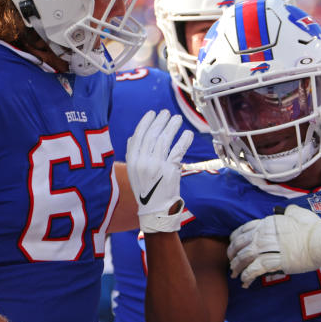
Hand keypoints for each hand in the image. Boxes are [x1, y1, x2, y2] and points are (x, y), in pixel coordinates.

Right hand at [126, 109, 193, 232]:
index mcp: (132, 161)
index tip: (152, 113)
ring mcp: (156, 166)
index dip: (146, 122)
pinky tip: (187, 133)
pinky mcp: (170, 170)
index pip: (139, 136)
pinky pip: (178, 151)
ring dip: (172, 127)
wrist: (154, 209)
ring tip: (177, 119)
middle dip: (160, 121)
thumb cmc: (146, 189)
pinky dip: (183, 140)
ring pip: (165, 140)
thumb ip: (133, 154)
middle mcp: (143, 161)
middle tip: (166, 113)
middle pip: (152, 135)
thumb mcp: (134, 172)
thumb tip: (133, 137)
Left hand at [227, 204, 320, 287]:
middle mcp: (264, 234)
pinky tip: (246, 281)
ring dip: (237, 267)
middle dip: (232, 254)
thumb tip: (287, 210)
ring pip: (244, 257)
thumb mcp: (299, 213)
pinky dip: (248, 276)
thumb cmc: (313, 227)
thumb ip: (289, 212)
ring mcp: (268, 248)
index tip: (232, 246)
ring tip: (235, 275)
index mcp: (268, 222)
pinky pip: (255, 269)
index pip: (244, 230)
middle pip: (240, 244)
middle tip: (231, 262)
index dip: (235, 239)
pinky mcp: (275, 261)